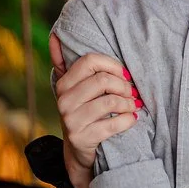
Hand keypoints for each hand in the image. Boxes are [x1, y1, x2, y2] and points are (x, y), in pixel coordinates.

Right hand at [50, 33, 140, 170]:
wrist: (80, 152)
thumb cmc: (86, 113)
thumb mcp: (77, 89)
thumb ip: (70, 64)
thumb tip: (55, 36)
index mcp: (64, 83)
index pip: (90, 61)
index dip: (113, 65)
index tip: (125, 75)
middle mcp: (63, 100)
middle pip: (102, 80)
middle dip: (123, 86)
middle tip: (132, 93)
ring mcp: (70, 120)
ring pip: (109, 101)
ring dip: (128, 103)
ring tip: (133, 106)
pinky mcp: (82, 138)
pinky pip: (113, 124)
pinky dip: (128, 120)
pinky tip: (132, 119)